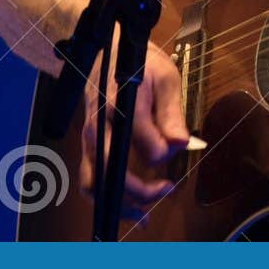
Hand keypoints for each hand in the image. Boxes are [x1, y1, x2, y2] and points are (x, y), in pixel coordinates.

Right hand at [78, 30, 189, 220]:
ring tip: (145, 216)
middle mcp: (98, 126)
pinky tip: (130, 211)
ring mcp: (88, 140)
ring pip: (94, 184)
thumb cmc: (139, 64)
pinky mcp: (87, 149)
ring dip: (120, 204)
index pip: (143, 140)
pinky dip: (108, 201)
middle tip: (167, 188)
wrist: (107, 52)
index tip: (180, 147)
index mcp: (120, 105)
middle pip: (110, 172)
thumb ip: (171, 113)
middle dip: (140, 190)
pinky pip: (90, 183)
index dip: (164, 152)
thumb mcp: (164, 78)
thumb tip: (181, 144)